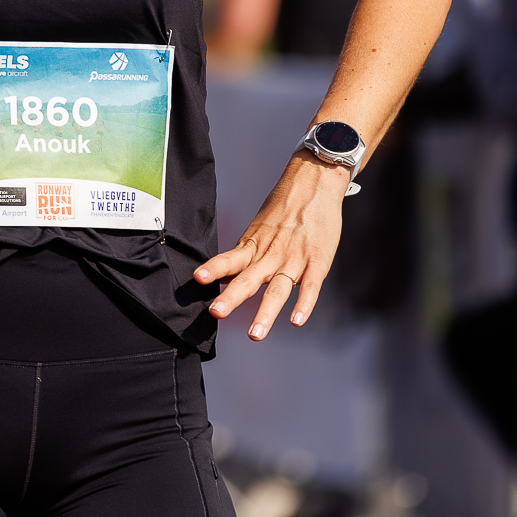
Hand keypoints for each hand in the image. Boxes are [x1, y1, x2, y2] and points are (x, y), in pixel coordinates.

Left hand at [194, 151, 349, 339]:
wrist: (316, 182)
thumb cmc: (285, 206)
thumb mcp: (259, 228)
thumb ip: (244, 255)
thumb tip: (220, 276)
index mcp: (255, 245)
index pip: (231, 260)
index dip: (214, 269)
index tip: (198, 278)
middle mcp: (272, 254)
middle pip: (249, 279)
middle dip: (232, 297)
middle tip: (216, 313)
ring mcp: (295, 259)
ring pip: (278, 289)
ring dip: (266, 312)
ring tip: (255, 333)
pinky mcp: (318, 262)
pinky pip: (311, 287)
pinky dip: (304, 304)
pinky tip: (296, 321)